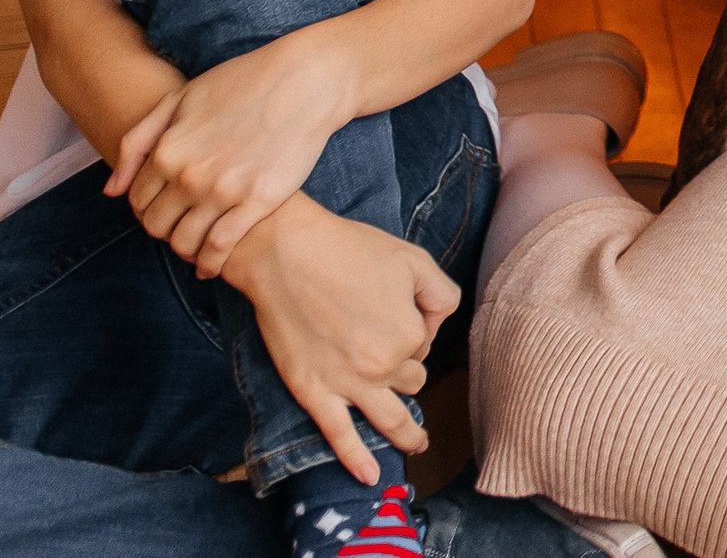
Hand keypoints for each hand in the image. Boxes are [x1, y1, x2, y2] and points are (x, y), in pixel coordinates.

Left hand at [109, 29, 353, 277]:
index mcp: (166, 150)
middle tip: (181, 225)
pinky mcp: (258, 201)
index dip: (147, 208)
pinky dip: (211, 263)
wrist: (303, 81)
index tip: (164, 207)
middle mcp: (188, 176)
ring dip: (185, 249)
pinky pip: (221, 247)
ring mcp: (223, 191)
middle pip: (157, 226)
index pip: (138, 201)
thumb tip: (110, 192)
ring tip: (196, 245)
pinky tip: (212, 265)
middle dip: (164, 230)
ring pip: (185, 242)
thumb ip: (137, 143)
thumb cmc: (241, 83)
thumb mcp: (178, 100)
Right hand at [228, 197, 456, 484]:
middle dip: (405, 368)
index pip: (424, 345)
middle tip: (385, 347)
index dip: (413, 327)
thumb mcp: (414, 260)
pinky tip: (370, 476)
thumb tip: (433, 329)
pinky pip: (339, 436)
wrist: (285, 254)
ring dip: (406, 433)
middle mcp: (382, 367)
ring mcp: (346, 384)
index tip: (394, 306)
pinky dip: (357, 459)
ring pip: (390, 418)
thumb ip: (441, 296)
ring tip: (416, 444)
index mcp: (409, 335)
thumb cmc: (350, 251)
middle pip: (409, 380)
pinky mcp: (312, 392)